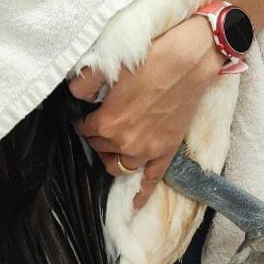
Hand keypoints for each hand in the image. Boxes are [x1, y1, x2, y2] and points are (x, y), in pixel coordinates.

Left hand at [69, 17, 223, 209]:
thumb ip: (85, 81)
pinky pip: (151, 181)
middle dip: (96, 136)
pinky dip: (141, 194)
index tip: (85, 114)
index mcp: (106, 123)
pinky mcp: (166, 152)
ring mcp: (147, 151)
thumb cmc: (150, 59)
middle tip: (98, 125)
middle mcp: (124, 143)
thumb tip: (74, 93)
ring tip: (110, 148)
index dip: (83, 119)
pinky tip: (135, 204)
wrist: (188, 61)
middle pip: (100, 146)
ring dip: (111, 158)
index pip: (85, 129)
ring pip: (119, 166)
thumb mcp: (110, 65)